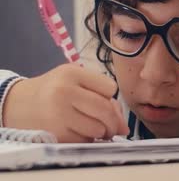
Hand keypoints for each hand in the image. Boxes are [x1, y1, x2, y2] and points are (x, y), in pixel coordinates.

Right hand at [3, 64, 128, 142]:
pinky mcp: (54, 133)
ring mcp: (57, 113)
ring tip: (94, 127)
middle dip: (114, 121)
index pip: (110, 88)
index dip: (110, 96)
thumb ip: (103, 95)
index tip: (103, 99)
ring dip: (101, 132)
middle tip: (112, 126)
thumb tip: (124, 127)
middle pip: (105, 110)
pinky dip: (87, 139)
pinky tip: (78, 132)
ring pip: (97, 128)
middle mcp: (64, 91)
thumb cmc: (54, 90)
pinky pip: (84, 140)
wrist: (18, 103)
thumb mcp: (75, 80)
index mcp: (71, 73)